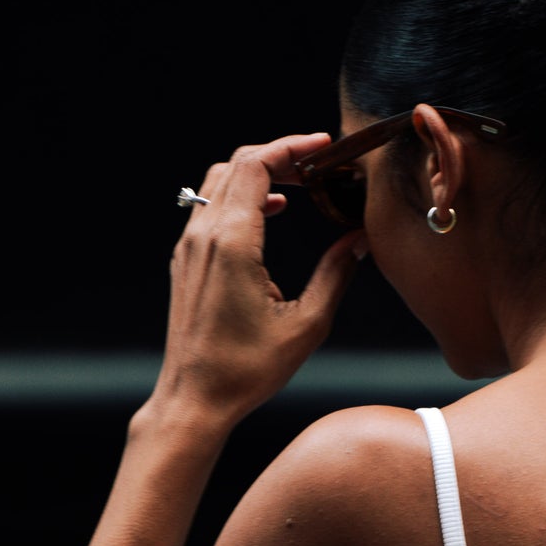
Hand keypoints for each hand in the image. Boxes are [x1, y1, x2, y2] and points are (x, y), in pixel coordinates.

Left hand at [149, 133, 366, 435]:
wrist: (194, 399)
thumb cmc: (245, 370)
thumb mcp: (306, 325)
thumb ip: (335, 274)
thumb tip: (360, 240)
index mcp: (232, 243)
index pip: (256, 164)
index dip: (292, 146)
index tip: (323, 146)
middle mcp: (204, 236)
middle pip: (237, 164)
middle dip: (278, 154)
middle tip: (316, 162)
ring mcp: (189, 247)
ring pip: (219, 182)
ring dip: (257, 173)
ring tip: (298, 183)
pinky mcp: (186, 262)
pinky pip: (210, 208)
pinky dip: (241, 197)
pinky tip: (271, 213)